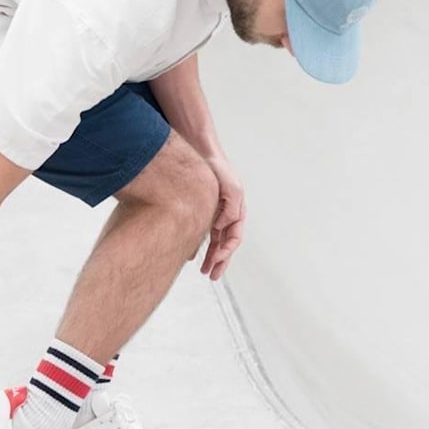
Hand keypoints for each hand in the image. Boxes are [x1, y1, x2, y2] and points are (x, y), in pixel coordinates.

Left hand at [200, 157, 245, 280]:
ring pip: (214, 241)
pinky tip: (191, 255)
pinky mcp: (202, 211)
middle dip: (220, 261)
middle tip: (212, 276)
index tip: (215, 261)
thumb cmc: (216, 168)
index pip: (234, 238)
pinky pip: (202, 232)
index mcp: (237, 211)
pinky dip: (198, 245)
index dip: (226, 252)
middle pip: (226, 244)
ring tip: (204, 271)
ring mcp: (215, 213)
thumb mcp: (230, 188)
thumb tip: (221, 227)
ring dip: (211, 257)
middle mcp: (227, 214)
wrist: (198, 152)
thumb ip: (230, 209)